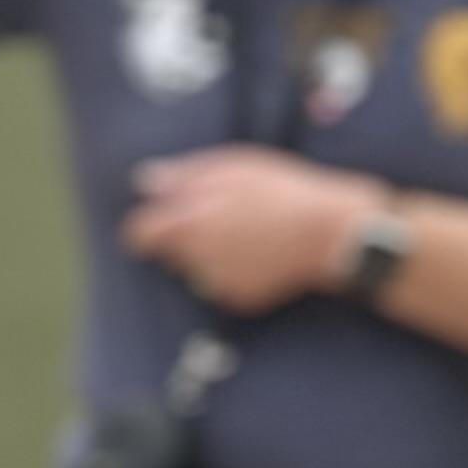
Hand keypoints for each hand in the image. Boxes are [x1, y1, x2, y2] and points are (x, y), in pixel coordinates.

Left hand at [123, 148, 373, 313]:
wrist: (328, 234)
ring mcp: (217, 285)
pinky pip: (223, 285)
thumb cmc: (281, 190)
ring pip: (196, 269)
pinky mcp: (240, 301)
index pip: (139, 234)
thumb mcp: (232, 166)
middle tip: (222, 215)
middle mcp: (195, 260)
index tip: (158, 219)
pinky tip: (260, 253)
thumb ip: (183, 176)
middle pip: (170, 251)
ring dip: (210, 253)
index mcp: (187, 224)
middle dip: (185, 235)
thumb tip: (144, 183)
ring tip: (247, 232)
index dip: (146, 225)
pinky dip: (234, 271)